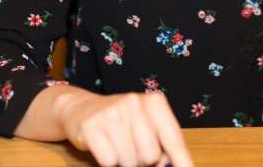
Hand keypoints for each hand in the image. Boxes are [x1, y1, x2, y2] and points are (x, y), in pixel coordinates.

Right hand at [51, 90, 192, 166]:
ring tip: (117, 146)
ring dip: (124, 162)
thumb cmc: (122, 122)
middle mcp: (134, 102)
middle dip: (143, 162)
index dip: (182, 161)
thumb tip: (168, 166)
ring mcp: (112, 113)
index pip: (173, 139)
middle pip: (151, 156)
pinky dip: (108, 161)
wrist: (81, 108)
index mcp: (154, 102)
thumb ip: (162, 145)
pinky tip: (104, 147)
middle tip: (133, 150)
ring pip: (130, 161)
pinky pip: (109, 161)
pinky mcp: (91, 126)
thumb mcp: (146, 125)